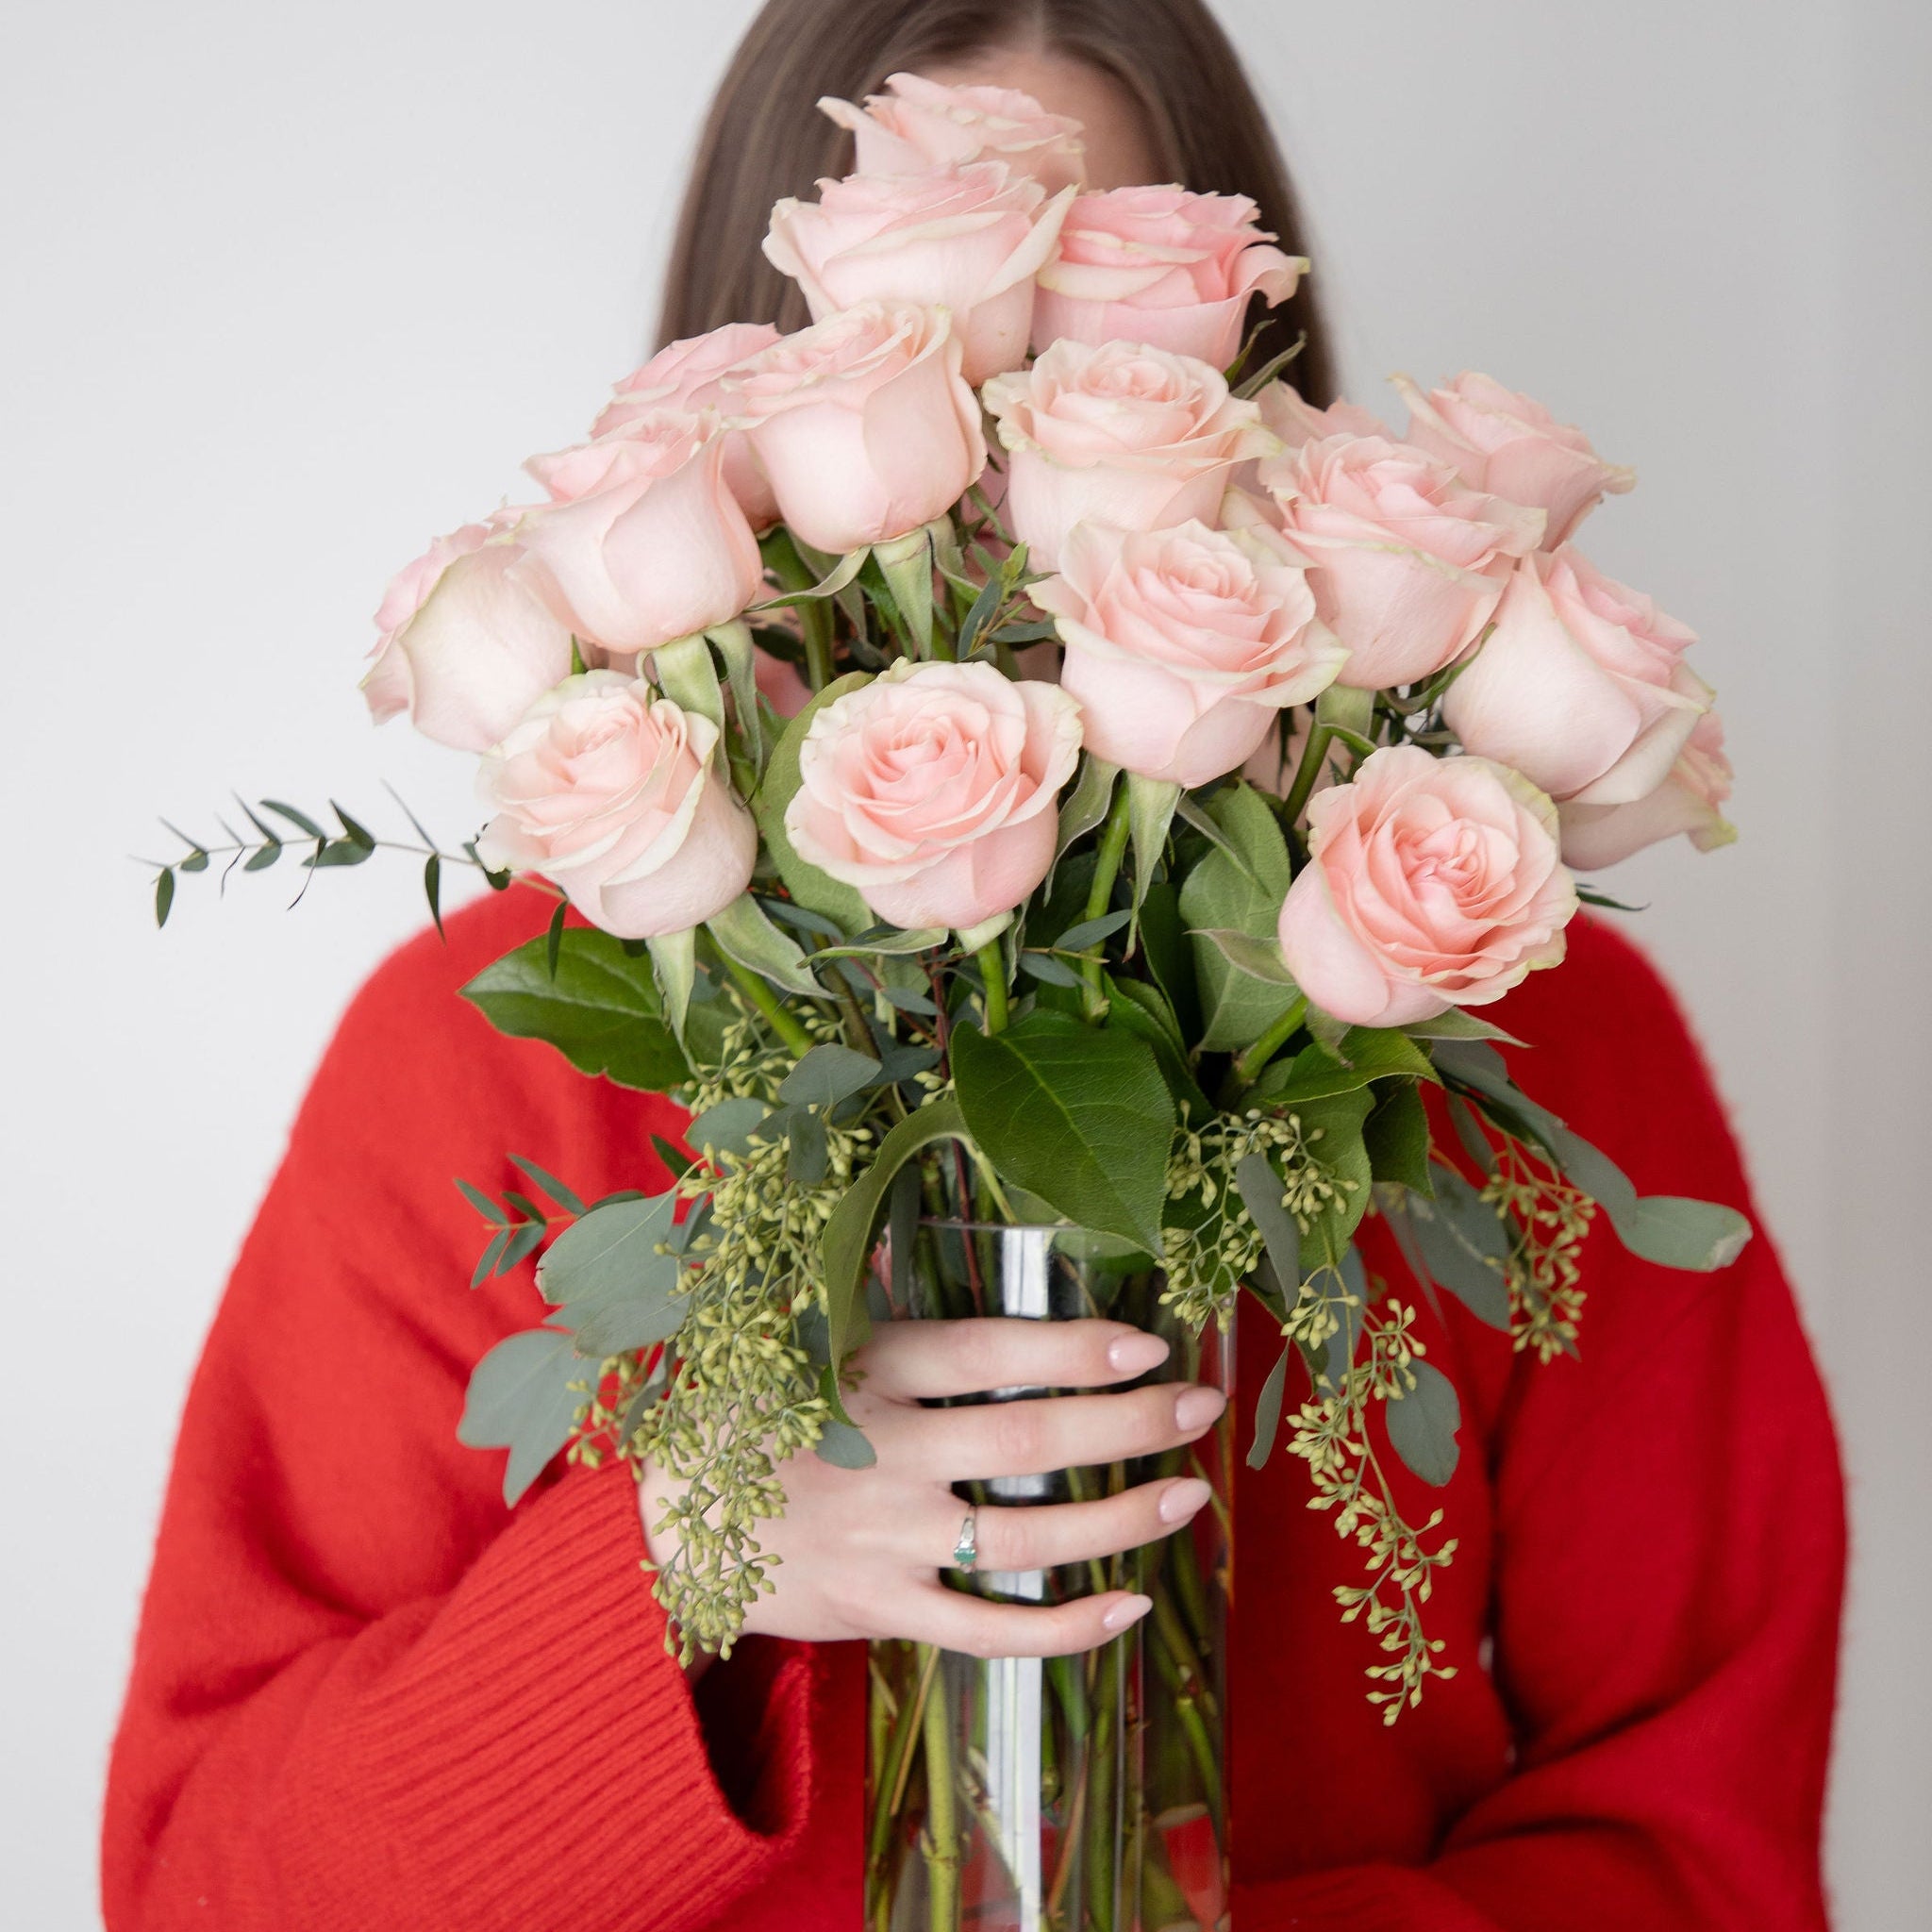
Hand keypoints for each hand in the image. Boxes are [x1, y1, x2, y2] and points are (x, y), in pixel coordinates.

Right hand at [639, 1317, 1223, 1664]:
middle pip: (1027, 1442)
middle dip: (1126, 1423)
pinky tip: (1132, 1605)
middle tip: (1198, 1406)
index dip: (1070, 1348)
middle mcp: (883, 1456)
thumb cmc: (742, 1411)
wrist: (662, 1523)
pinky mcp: (882, 1611)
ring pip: (1024, 1540)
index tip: (1145, 1342)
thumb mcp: (789, 1334)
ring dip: (1118, 1518)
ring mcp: (885, 1541)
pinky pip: (988, 1631)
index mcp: (863, 1372)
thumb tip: (894, 1226)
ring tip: (1188, 1493)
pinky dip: (1064, 1628)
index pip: (985, 1354)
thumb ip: (854, 1287)